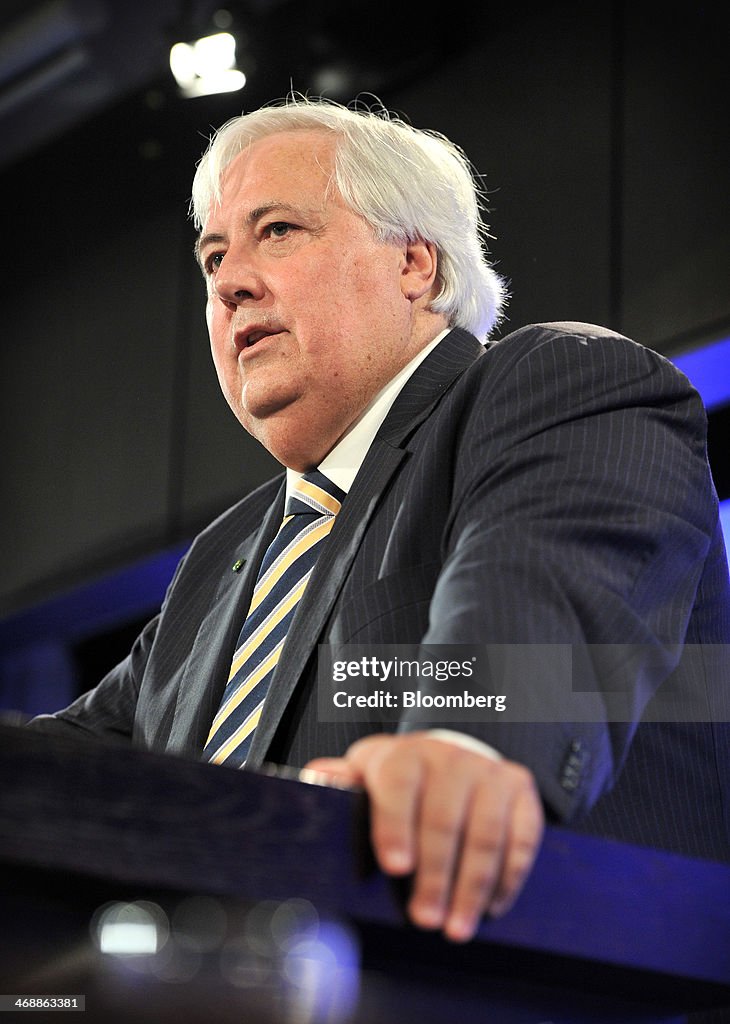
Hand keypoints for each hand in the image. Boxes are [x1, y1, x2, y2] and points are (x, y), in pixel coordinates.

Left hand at [302, 732, 543, 941]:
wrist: (452, 755)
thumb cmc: (403, 779)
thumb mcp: (366, 774)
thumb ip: (340, 781)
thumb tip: (315, 778)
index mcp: (405, 756)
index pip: (399, 786)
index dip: (396, 826)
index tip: (395, 867)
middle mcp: (450, 758)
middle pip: (443, 820)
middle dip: (435, 876)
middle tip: (424, 919)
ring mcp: (489, 772)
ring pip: (484, 835)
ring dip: (472, 888)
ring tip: (457, 928)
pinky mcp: (520, 789)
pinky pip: (521, 838)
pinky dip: (508, 877)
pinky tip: (491, 907)